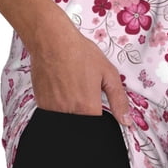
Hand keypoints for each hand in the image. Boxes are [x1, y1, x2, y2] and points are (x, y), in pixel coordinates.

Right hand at [25, 8, 131, 124]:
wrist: (52, 40)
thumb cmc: (79, 53)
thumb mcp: (108, 73)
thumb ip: (119, 100)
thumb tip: (126, 121)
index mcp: (87, 107)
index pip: (97, 127)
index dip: (99, 117)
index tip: (98, 107)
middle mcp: (69, 111)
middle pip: (81, 124)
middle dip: (85, 113)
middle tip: (83, 92)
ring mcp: (52, 109)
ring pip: (67, 120)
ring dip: (72, 110)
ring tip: (72, 89)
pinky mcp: (41, 104)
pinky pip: (53, 114)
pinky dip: (59, 106)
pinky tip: (62, 89)